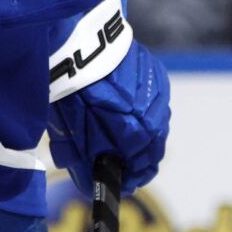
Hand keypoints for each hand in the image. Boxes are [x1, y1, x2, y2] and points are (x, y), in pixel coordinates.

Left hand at [50, 30, 169, 193]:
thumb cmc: (72, 89)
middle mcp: (154, 114)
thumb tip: (90, 187)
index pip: (143, 166)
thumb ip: (85, 161)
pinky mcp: (157, 74)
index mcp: (136, 132)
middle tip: (121, 162)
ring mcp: (158, 92)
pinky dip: (144, 110)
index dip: (132, 177)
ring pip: (157, 124)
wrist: (78, 43)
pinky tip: (127, 108)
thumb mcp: (73, 132)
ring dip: (143, 134)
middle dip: (138, 158)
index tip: (123, 183)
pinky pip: (156, 102)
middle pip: (154, 147)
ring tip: (122, 134)